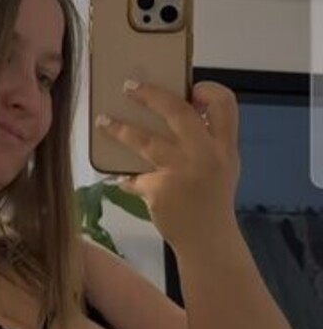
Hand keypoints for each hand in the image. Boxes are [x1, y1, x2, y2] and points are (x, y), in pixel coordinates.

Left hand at [97, 79, 239, 250]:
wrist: (209, 242)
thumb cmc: (212, 201)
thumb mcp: (223, 167)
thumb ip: (207, 142)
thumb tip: (176, 113)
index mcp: (224, 146)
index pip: (225, 104)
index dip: (208, 90)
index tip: (190, 89)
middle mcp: (205, 154)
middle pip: (177, 111)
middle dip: (150, 94)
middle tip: (128, 86)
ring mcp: (181, 171)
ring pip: (144, 139)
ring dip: (119, 129)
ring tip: (103, 121)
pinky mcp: (160, 189)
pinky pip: (134, 176)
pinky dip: (127, 178)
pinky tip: (122, 179)